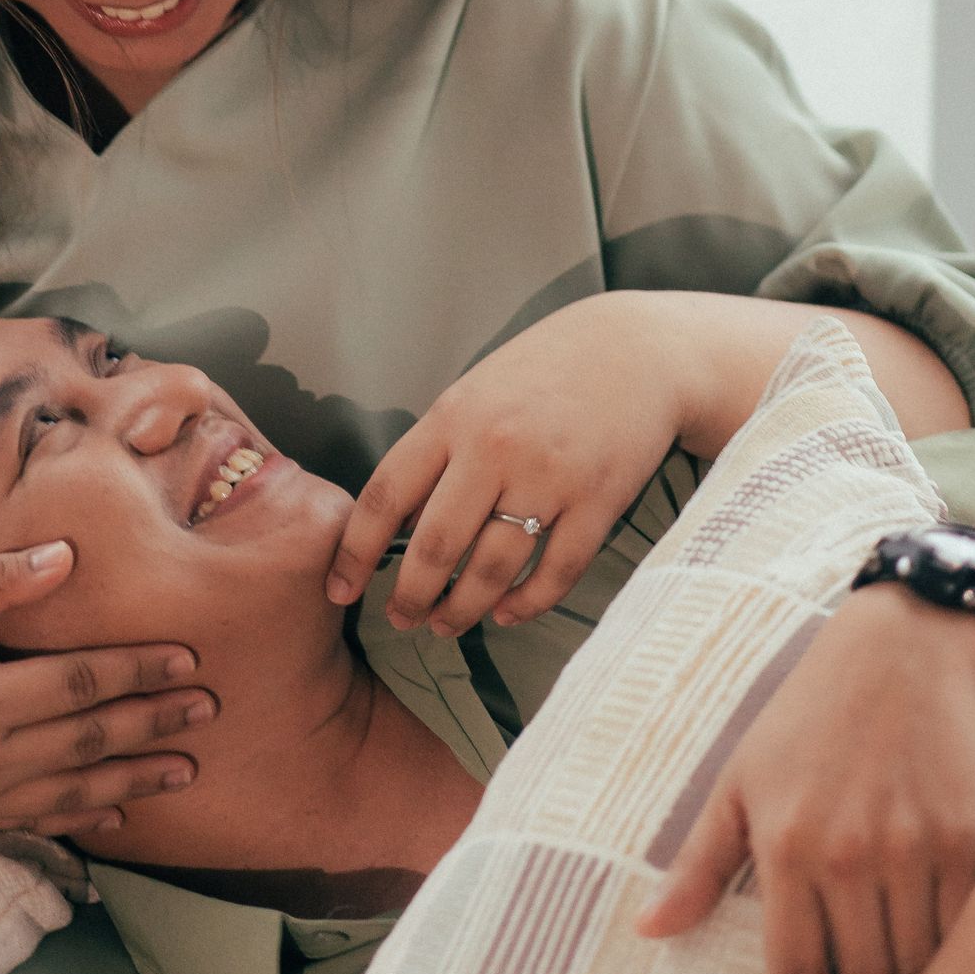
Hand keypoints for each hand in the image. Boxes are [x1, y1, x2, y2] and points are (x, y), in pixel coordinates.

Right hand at [0, 540, 214, 834]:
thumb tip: (68, 556)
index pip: (81, 683)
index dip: (139, 669)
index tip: (189, 658)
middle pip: (90, 741)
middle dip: (154, 724)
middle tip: (211, 711)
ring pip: (73, 793)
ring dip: (134, 781)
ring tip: (186, 771)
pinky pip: (34, 823)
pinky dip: (82, 819)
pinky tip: (115, 816)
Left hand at [326, 294, 691, 633]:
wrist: (636, 349)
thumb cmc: (543, 373)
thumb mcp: (474, 394)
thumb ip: (437, 453)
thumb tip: (400, 525)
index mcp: (453, 418)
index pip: (386, 496)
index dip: (355, 552)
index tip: (338, 589)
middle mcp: (495, 448)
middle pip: (437, 545)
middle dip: (410, 596)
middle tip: (400, 619)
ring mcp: (549, 477)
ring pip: (493, 568)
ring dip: (463, 609)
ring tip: (446, 624)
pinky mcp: (598, 501)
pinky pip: (556, 571)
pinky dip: (527, 603)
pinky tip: (506, 613)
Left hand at [636, 585, 974, 973]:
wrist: (898, 651)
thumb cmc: (806, 718)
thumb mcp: (739, 780)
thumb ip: (700, 863)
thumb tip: (647, 930)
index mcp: (785, 845)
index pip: (793, 969)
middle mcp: (848, 853)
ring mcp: (911, 846)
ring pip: (916, 964)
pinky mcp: (964, 836)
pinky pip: (964, 927)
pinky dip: (958, 973)